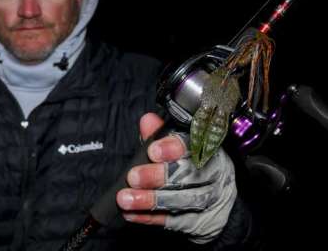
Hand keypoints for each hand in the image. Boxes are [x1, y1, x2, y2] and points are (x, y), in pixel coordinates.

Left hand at [116, 113, 236, 243]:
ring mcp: (211, 199)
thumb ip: (159, 135)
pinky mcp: (202, 221)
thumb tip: (147, 121)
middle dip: (157, 176)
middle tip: (133, 177)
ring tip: (126, 199)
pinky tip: (132, 214)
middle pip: (189, 175)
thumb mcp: (174, 146)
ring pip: (183, 200)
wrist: (213, 201)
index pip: (194, 145)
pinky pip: (175, 220)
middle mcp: (215, 173)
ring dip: (151, 200)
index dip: (172, 148)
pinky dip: (151, 217)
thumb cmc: (188, 165)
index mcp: (208, 148)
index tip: (152, 151)